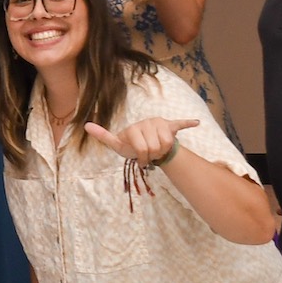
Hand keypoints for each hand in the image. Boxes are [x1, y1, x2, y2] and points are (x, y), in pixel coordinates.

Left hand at [82, 116, 199, 165]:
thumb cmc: (130, 146)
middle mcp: (148, 122)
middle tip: (149, 155)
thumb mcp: (117, 143)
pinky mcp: (171, 125)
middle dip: (153, 156)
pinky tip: (196, 123)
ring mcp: (160, 123)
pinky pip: (180, 124)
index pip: (143, 148)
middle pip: (155, 148)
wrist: (144, 144)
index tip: (140, 160)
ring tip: (157, 149)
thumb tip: (85, 125)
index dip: (142, 158)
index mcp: (135, 127)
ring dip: (164, 152)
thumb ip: (103, 135)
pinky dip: (188, 123)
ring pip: (168, 143)